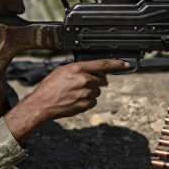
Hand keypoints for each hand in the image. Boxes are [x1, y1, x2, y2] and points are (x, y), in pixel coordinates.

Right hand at [4, 59, 129, 142]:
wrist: (43, 104)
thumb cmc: (49, 87)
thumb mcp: (61, 70)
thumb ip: (77, 68)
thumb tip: (88, 69)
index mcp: (77, 68)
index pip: (102, 64)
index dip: (116, 63)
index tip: (126, 64)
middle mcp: (84, 80)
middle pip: (101, 80)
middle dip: (95, 81)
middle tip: (82, 84)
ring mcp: (86, 93)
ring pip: (97, 91)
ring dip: (90, 92)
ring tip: (75, 93)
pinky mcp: (86, 105)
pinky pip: (93, 102)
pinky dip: (87, 101)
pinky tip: (76, 100)